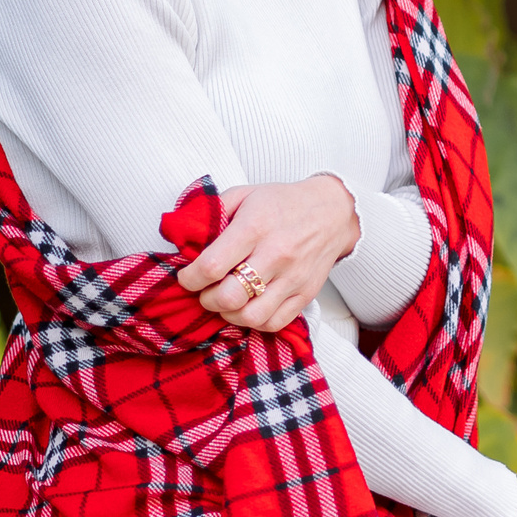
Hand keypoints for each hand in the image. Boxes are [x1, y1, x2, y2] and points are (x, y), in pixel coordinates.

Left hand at [178, 174, 360, 332]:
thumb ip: (211, 212)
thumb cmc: (282, 203)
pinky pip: (274, 322)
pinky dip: (254, 321)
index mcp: (255, 227)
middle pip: (228, 297)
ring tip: (227, 301)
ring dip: (229, 314)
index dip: (189, 278)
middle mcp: (276, 254)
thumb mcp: (244, 194)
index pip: (211, 266)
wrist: (333, 211)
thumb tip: (183, 236)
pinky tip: (248, 307)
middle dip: (207, 299)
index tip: (187, 276)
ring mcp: (294, 277)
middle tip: (206, 291)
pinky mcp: (306, 293)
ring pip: (251, 316)